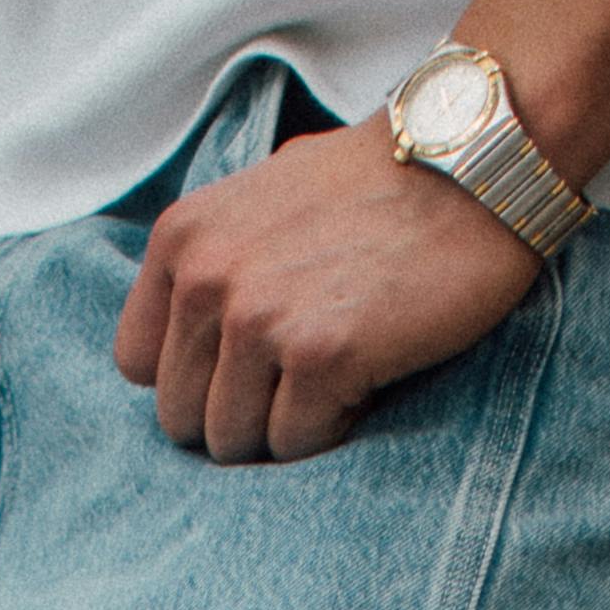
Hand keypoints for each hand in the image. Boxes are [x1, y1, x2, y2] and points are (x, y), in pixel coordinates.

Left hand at [113, 121, 545, 465]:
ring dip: (285, 428)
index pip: (138, 365)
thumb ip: (214, 260)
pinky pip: (298, 442)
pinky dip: (334, 427)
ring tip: (335, 378)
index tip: (246, 366)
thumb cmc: (376, 185)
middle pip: (183, 418)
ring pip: (235, 441)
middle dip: (239, 414)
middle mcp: (207, 280)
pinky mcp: (322, 357)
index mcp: (181, 240)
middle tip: (298, 382)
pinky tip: (367, 379)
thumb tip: (191, 336)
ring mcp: (260, 320)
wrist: (470, 167)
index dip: (196, 378)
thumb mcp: (261, 197)